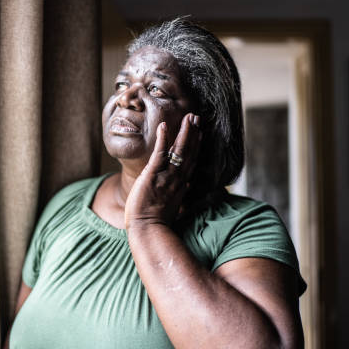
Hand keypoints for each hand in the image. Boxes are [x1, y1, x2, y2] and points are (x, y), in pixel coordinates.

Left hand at [125, 113, 201, 228]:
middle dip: (194, 133)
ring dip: (185, 132)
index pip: (191, 162)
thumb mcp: (171, 206)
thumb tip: (184, 189)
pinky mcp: (153, 176)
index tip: (200, 133)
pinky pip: (160, 154)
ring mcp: (166, 177)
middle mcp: (177, 179)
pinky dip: (163, 139)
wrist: (148, 231)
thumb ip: (177, 195)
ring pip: (179, 150)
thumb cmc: (156, 223)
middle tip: (197, 117)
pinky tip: (164, 126)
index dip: (196, 146)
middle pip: (189, 152)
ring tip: (189, 117)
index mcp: (181, 185)